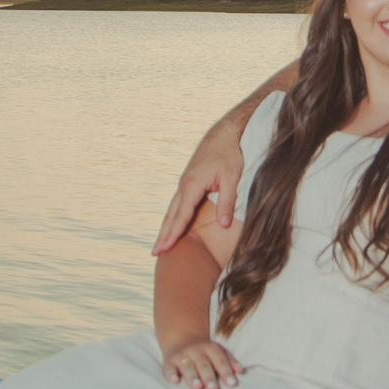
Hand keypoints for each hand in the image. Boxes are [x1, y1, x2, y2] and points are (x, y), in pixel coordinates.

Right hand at [152, 134, 247, 253]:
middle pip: (171, 215)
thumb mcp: (232, 177)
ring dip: (165, 228)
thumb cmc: (229, 155)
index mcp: (192, 185)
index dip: (174, 234)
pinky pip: (177, 205)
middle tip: (155, 253)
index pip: (182, 215)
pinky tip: (170, 227)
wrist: (223, 135)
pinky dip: (171, 218)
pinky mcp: (188, 183)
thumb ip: (228, 201)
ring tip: (159, 245)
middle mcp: (184, 186)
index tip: (166, 248)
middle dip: (163, 235)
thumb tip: (223, 225)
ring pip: (172, 210)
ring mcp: (184, 184)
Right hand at [160, 336, 241, 388]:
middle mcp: (196, 351)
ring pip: (187, 366)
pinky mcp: (169, 361)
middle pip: (204, 364)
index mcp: (210, 349)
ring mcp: (182, 356)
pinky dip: (171, 374)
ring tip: (197, 386)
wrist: (181, 339)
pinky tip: (174, 381)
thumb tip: (240, 371)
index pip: (220, 360)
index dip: (226, 372)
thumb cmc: (205, 352)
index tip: (233, 384)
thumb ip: (229, 361)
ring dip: (192, 376)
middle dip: (209, 377)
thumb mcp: (218, 351)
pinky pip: (169, 368)